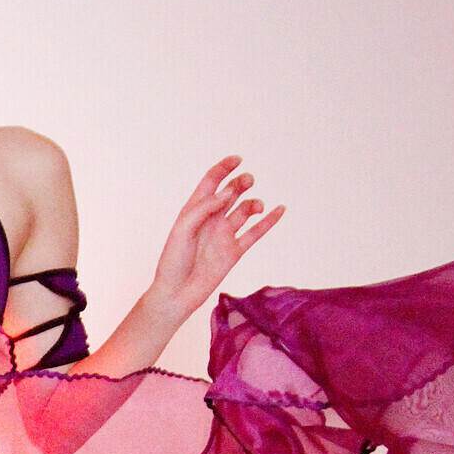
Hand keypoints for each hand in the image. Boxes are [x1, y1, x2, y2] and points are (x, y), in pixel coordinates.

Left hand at [148, 156, 283, 319]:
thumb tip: (228, 193)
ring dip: (253, 203)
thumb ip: (204, 208)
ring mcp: (224, 235)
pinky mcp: (234, 251)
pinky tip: (280, 209)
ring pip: (245, 210)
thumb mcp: (183, 229)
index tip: (237, 160)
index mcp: (195, 210)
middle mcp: (211, 219)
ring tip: (255, 206)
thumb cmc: (172, 261)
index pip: (212, 181)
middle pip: (231, 192)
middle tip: (247, 181)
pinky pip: (256, 233)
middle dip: (241, 182)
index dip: (224, 168)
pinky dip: (269, 221)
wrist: (176, 293)